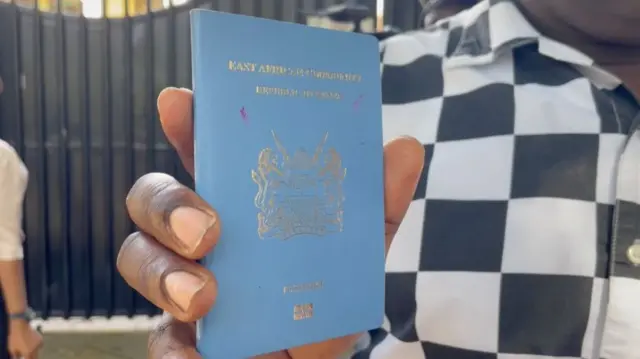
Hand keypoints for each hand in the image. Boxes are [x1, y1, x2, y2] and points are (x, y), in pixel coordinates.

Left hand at [7, 319, 42, 358]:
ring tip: (28, 349)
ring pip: (37, 351)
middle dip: (31, 357)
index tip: (25, 358)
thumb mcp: (12, 349)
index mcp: (28, 352)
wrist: (20, 325)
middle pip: (35, 357)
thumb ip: (15, 356)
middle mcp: (35, 349)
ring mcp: (39, 343)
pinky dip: (36, 346)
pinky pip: (39, 345)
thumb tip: (17, 358)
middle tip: (26, 356)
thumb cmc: (14, 337)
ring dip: (34, 352)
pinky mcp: (40, 338)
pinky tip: (31, 343)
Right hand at [116, 87, 424, 358]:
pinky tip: (197, 356)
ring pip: (138, 259)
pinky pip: (159, 340)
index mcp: (239, 205)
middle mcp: (200, 238)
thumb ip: (377, 204)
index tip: (179, 102)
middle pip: (152, 200)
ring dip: (165, 275)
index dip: (187, 126)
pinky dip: (174, 349)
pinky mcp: (182, 340)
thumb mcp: (359, 249)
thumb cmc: (328, 296)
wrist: (320, 356)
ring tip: (206, 298)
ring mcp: (184, 285)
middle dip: (169, 205)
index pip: (204, 156)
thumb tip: (403, 148)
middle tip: (208, 230)